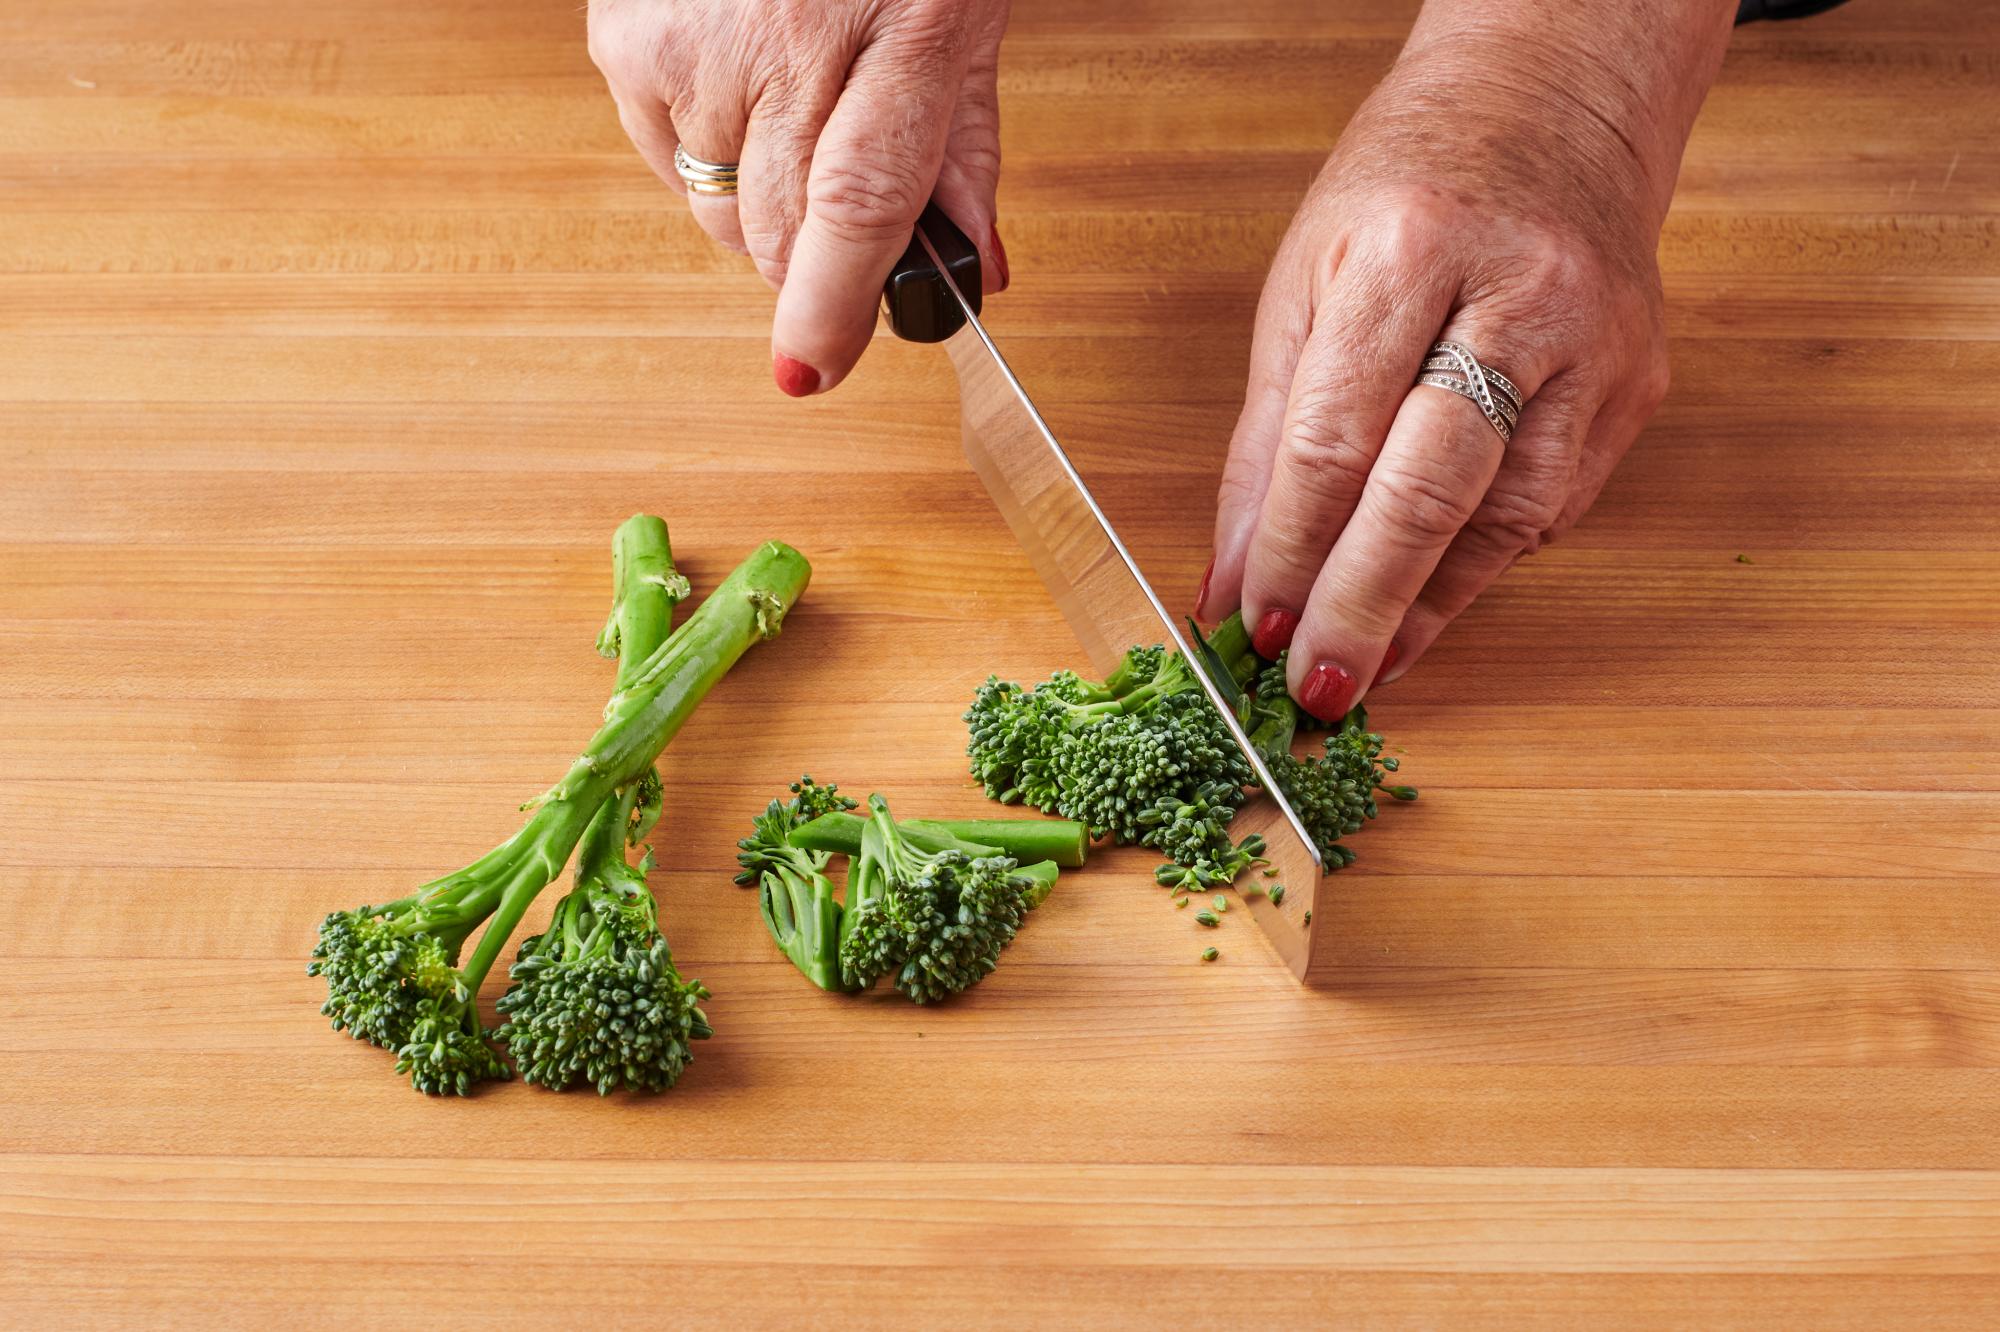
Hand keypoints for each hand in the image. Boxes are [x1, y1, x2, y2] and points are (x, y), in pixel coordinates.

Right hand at [588, 0, 1010, 395]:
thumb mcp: (963, 24)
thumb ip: (966, 156)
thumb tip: (974, 274)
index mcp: (904, 33)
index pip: (856, 201)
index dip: (831, 304)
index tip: (810, 371)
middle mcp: (788, 41)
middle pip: (781, 234)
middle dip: (815, 257)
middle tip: (839, 186)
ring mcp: (694, 44)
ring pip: (720, 211)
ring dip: (757, 196)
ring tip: (787, 100)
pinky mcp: (624, 41)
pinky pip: (664, 159)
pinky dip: (700, 144)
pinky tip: (734, 74)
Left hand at [1199, 10, 1730, 719]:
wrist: (1556, 107)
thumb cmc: (1409, 189)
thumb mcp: (1305, 286)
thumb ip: (1267, 441)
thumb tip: (1236, 576)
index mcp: (1411, 248)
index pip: (1336, 436)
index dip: (1289, 548)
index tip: (1252, 627)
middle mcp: (1519, 297)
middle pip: (1432, 488)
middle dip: (1361, 604)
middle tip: (1313, 688)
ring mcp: (1596, 346)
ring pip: (1507, 516)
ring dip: (1425, 610)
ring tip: (1363, 668)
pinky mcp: (1636, 388)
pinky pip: (1549, 508)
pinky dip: (1477, 570)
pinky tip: (1425, 610)